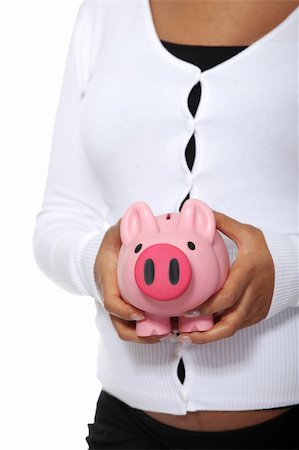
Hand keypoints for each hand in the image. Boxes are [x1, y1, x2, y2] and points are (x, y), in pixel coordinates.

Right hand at [94, 219, 170, 343]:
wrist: (101, 255)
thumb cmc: (111, 244)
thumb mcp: (114, 232)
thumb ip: (126, 226)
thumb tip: (143, 213)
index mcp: (106, 278)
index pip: (110, 300)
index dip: (123, 311)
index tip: (140, 315)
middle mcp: (110, 295)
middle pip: (120, 324)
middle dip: (140, 334)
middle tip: (165, 331)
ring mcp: (118, 304)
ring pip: (127, 330)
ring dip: (147, 336)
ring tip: (171, 332)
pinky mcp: (126, 308)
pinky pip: (135, 326)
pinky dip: (150, 330)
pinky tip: (171, 324)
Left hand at [180, 211, 274, 343]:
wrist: (291, 265)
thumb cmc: (266, 249)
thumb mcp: (246, 233)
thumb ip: (223, 223)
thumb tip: (200, 211)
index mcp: (248, 273)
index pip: (226, 297)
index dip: (207, 306)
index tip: (189, 309)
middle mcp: (253, 294)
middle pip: (229, 321)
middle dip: (205, 330)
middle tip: (184, 330)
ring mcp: (256, 307)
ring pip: (232, 328)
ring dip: (211, 335)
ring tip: (190, 337)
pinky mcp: (258, 314)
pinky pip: (237, 326)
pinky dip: (221, 328)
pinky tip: (205, 328)